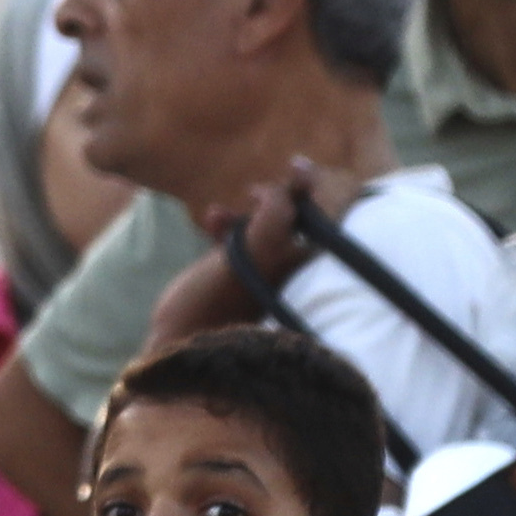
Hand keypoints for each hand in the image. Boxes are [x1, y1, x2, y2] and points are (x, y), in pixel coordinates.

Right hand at [141, 164, 354, 347]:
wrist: (179, 346)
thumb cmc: (216, 307)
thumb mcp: (253, 255)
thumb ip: (276, 215)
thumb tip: (288, 184)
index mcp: (309, 263)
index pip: (336, 208)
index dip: (320, 183)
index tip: (294, 169)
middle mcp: (297, 265)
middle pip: (305, 211)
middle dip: (279, 193)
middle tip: (254, 191)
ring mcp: (270, 269)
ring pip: (273, 220)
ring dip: (250, 207)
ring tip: (221, 210)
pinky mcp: (244, 274)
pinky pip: (247, 235)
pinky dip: (231, 223)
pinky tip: (211, 218)